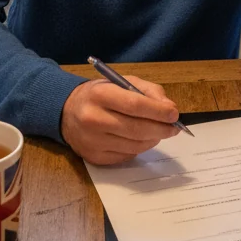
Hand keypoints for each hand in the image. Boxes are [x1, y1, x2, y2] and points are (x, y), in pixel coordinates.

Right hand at [60, 75, 180, 164]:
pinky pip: (126, 156)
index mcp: (100, 94)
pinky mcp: (94, 157)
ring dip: (153, 139)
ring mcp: (92, 141)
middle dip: (161, 129)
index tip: (174, 114)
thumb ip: (147, 91)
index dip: (158, 111)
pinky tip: (142, 139)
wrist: (66, 112)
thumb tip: (169, 108)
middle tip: (174, 128)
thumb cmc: (99, 94)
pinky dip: (140, 148)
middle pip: (136, 129)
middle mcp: (93, 119)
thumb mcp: (121, 82)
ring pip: (134, 145)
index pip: (135, 105)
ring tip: (159, 132)